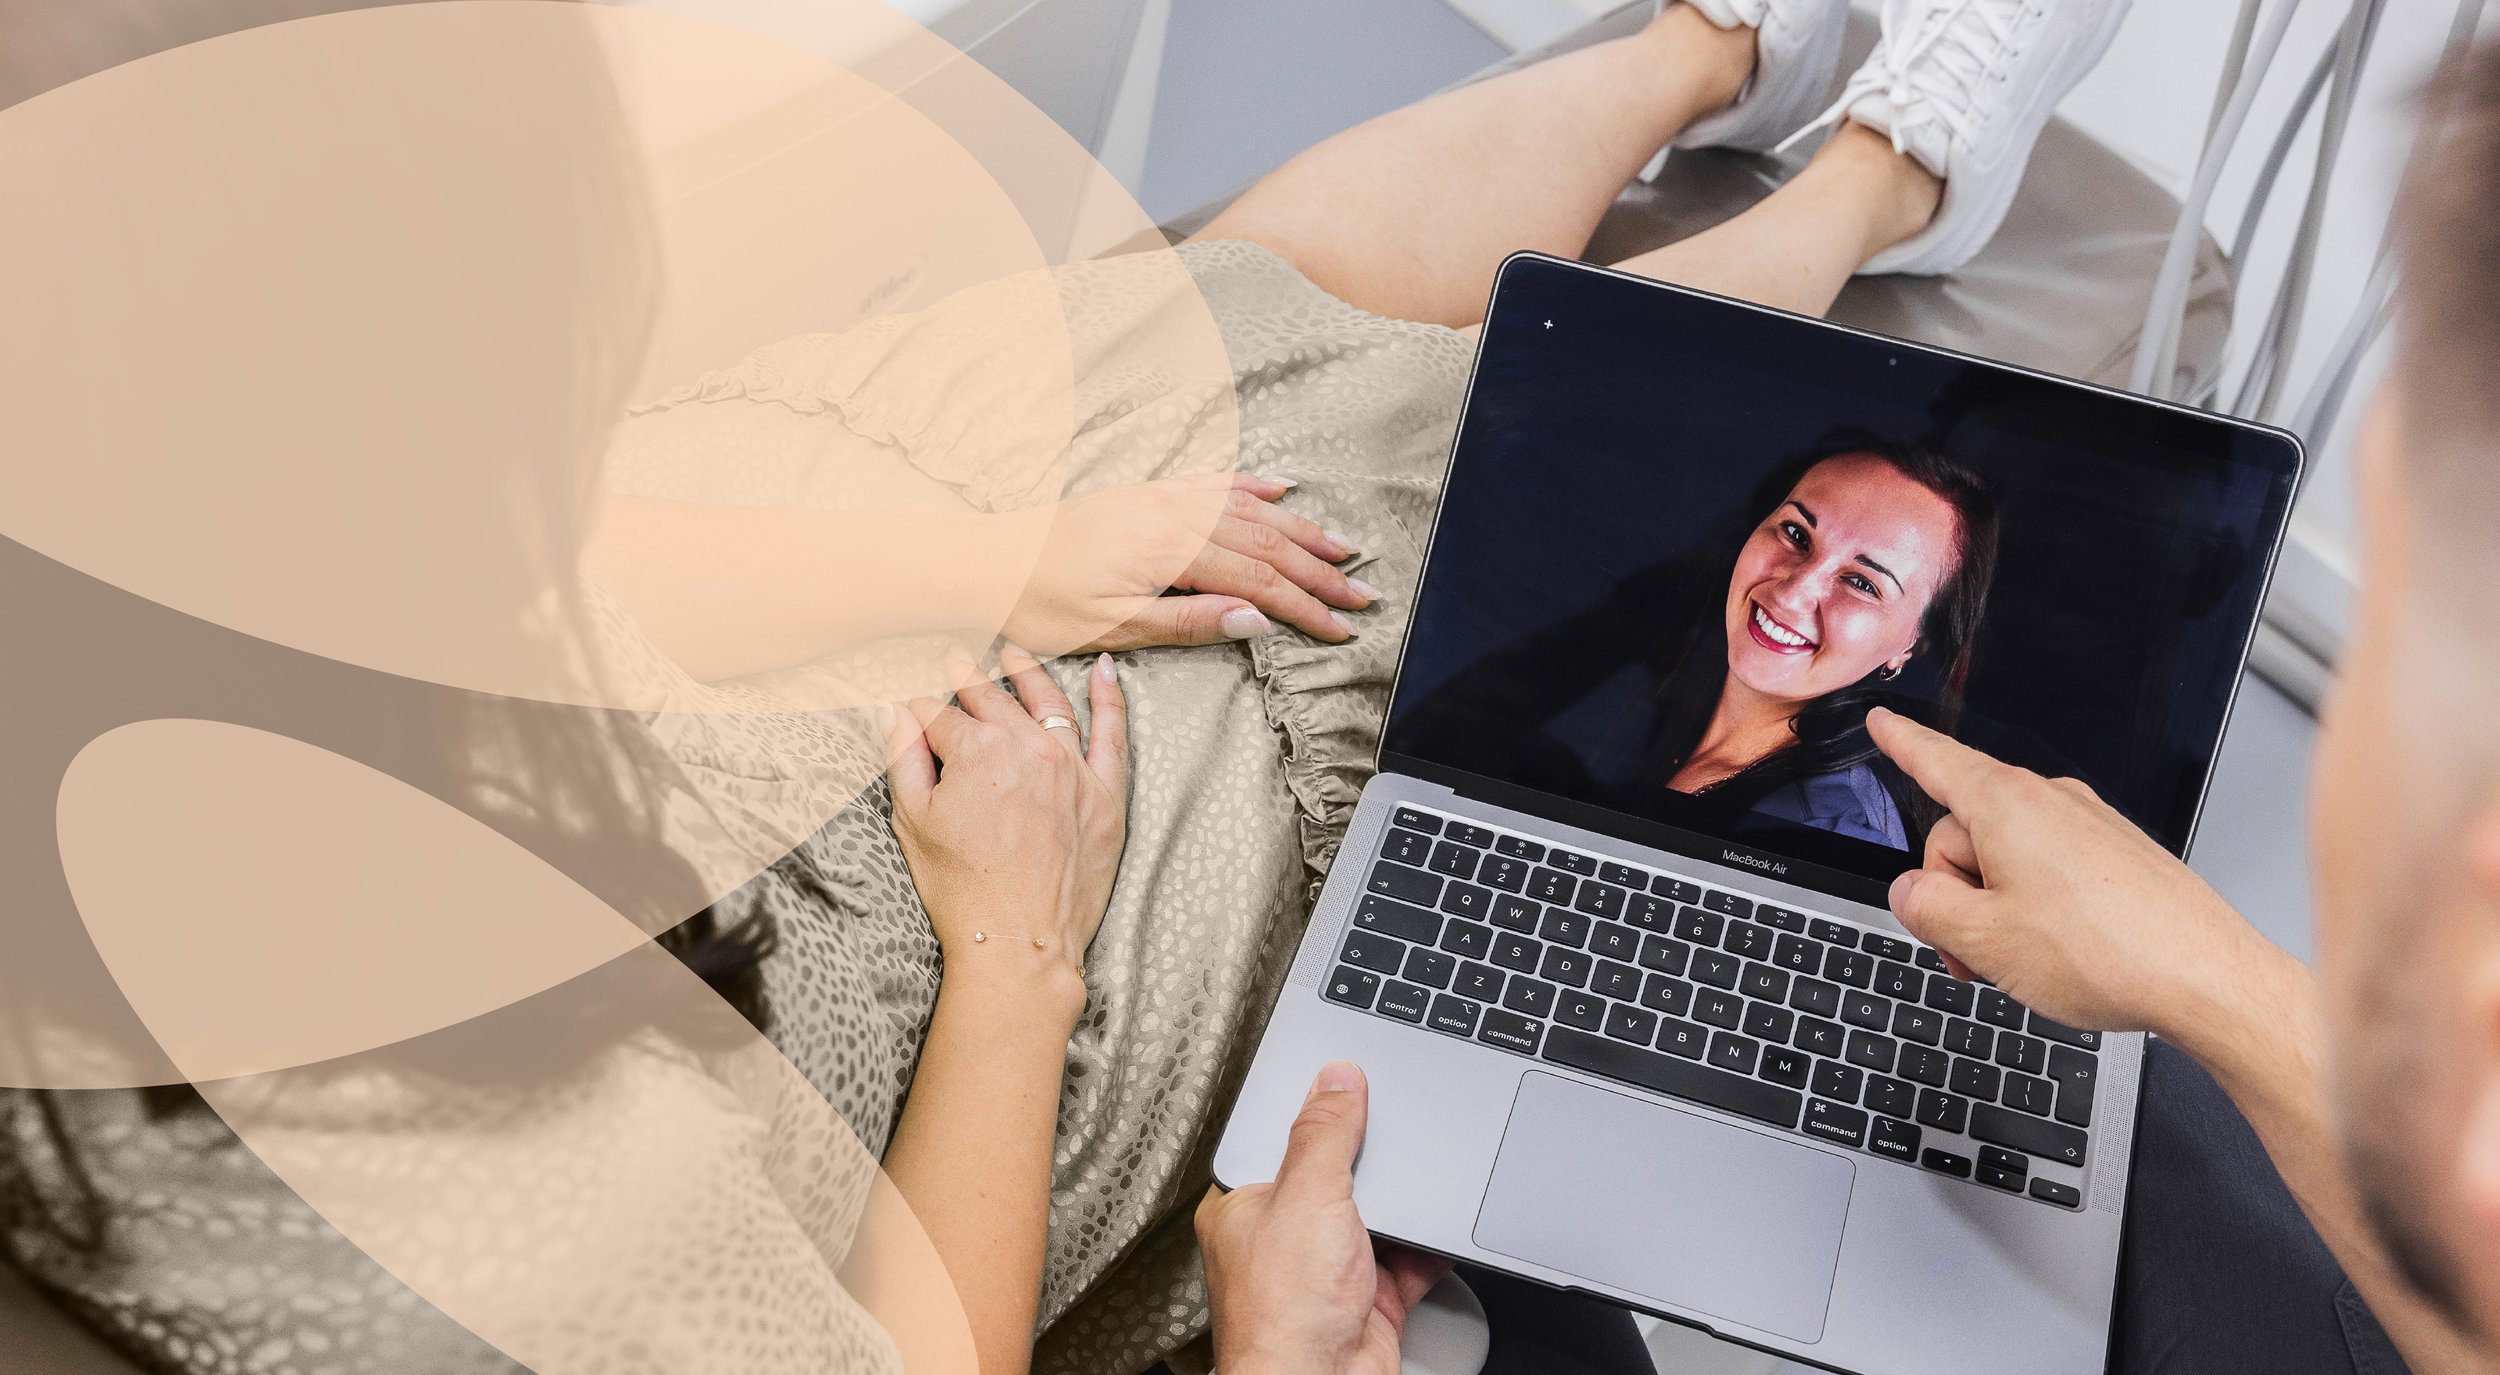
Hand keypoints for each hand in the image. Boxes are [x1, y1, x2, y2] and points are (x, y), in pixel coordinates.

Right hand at [885, 644, 1128, 993]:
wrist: (1020, 942)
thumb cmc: (962, 890)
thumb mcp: (914, 821)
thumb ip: (903, 758)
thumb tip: (892, 712)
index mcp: (977, 750)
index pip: (942, 716)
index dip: (921, 713)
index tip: (915, 710)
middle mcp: (1029, 748)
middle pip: (994, 700)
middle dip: (969, 677)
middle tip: (956, 659)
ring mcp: (1073, 768)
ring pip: (1049, 703)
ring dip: (1028, 673)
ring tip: (1013, 653)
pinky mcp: (1106, 793)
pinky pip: (1113, 733)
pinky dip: (1110, 697)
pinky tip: (1103, 670)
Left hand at [1005, 473, 1376, 651]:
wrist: (984, 560)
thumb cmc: (1040, 603)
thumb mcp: (1113, 627)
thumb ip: (1189, 621)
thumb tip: (1255, 619)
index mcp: (1169, 552)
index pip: (1257, 581)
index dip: (1305, 607)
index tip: (1341, 629)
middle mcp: (1173, 516)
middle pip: (1265, 543)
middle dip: (1318, 571)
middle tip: (1362, 595)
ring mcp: (1161, 500)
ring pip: (1248, 512)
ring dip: (1299, 531)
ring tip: (1341, 547)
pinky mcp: (1146, 495)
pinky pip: (1213, 484)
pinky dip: (1253, 488)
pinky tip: (1281, 492)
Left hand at [1195, 1063, 1453, 1374]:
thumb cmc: (1282, 1314)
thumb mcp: (1306, 1196)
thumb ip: (1324, 1133)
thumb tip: (1336, 1080)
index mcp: (1245, 1205)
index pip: (1281, 1139)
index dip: (1316, 1115)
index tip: (1351, 1091)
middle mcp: (1283, 1237)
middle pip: (1336, 1177)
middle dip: (1369, 1166)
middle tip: (1393, 1140)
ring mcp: (1327, 1270)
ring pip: (1376, 1218)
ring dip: (1403, 1208)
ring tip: (1417, 1185)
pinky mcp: (1368, 1298)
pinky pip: (1407, 1259)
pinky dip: (1427, 1247)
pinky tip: (1436, 1231)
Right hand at [1867, 707, 2286, 1040]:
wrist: (2207, 980)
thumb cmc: (2108, 954)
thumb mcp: (1982, 939)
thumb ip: (1923, 907)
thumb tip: (1911, 892)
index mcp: (2008, 806)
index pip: (1936, 761)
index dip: (1901, 742)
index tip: (1882, 721)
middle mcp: (2052, 803)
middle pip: (1965, 833)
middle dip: (1953, 893)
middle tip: (1971, 953)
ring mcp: (2090, 827)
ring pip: (2009, 857)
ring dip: (1996, 908)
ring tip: (2024, 961)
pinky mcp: (2118, 856)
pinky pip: (2052, 870)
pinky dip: (2037, 909)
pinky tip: (2061, 952)